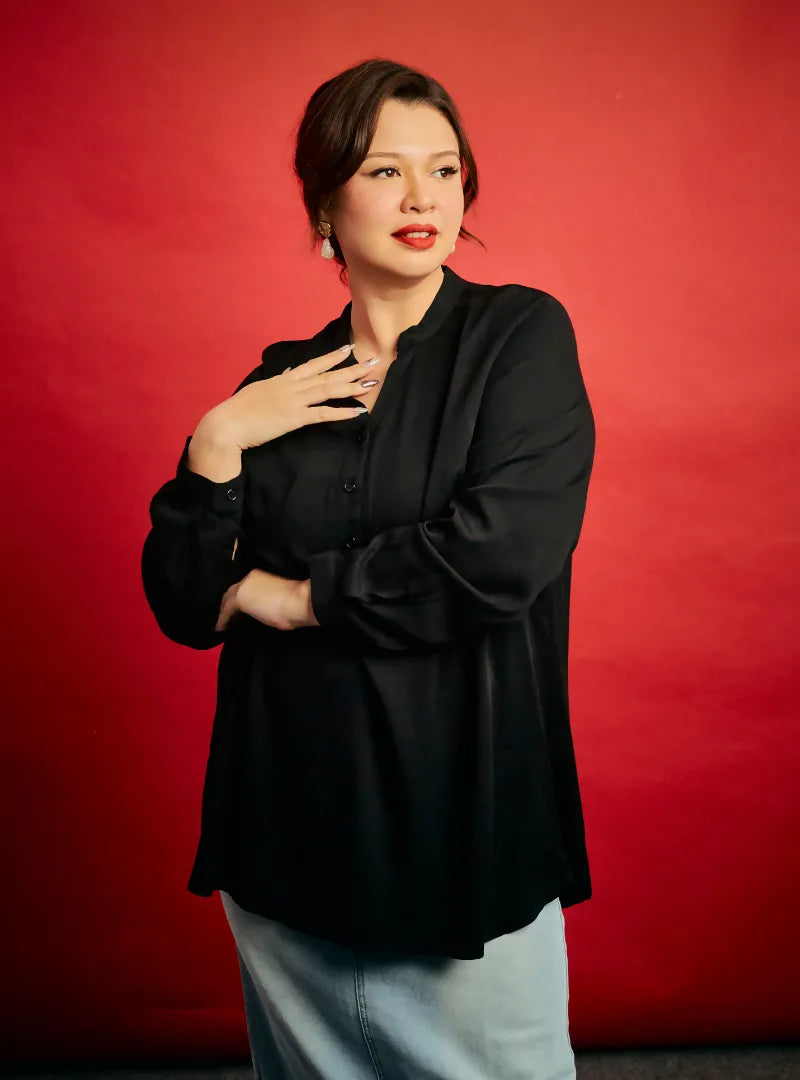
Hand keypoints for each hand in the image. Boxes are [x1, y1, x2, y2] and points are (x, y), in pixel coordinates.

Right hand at [201, 344, 380, 451]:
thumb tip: (286, 373)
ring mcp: (294, 401)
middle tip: (372, 361)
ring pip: (328, 390)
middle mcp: (291, 386)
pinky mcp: (294, 418)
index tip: (348, 349)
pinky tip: (358, 411)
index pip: (312, 365)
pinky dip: (342, 412)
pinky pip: (323, 414)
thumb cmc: (239, 411)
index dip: (331, 357)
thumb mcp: (259, 391)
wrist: (226, 424)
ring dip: (352, 386)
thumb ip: (276, 382)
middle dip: (351, 368)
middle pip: (327, 375)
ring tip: (371, 383)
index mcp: (283, 380)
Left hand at [215, 571, 318, 632]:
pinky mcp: (239, 599)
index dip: (239, 599)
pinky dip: (222, 620)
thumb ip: (265, 602)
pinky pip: (226, 611)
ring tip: (223, 624)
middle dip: (227, 604)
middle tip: (227, 618)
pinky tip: (221, 628)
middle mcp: (249, 578)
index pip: (244, 587)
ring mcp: (243, 587)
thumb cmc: (296, 602)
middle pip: (232, 592)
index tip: (238, 611)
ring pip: (227, 600)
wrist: (300, 601)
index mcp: (260, 577)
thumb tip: (261, 612)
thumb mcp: (278, 600)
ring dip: (225, 612)